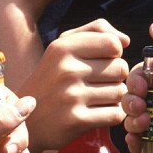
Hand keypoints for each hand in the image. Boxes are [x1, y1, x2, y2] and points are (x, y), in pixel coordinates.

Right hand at [17, 19, 129, 152]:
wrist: (27, 121)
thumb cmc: (51, 79)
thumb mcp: (63, 47)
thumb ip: (95, 31)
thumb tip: (125, 40)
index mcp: (63, 48)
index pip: (113, 44)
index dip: (114, 54)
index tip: (101, 61)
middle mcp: (66, 69)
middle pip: (120, 69)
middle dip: (115, 77)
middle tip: (98, 83)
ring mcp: (71, 96)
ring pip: (120, 92)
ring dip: (113, 97)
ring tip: (96, 98)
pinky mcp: (76, 120)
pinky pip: (115, 114)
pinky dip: (111, 115)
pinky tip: (97, 113)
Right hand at [122, 22, 152, 152]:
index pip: (143, 75)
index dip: (135, 80)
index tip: (140, 86)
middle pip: (135, 97)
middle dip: (131, 101)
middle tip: (141, 107)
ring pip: (135, 119)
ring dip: (132, 121)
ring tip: (145, 125)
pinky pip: (141, 141)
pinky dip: (134, 140)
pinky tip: (137, 138)